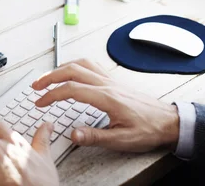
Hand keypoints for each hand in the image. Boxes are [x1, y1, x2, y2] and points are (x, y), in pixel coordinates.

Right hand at [31, 59, 178, 152]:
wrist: (169, 121)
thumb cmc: (148, 129)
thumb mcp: (122, 140)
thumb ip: (95, 136)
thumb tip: (73, 134)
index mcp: (106, 97)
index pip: (71, 89)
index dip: (51, 95)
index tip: (40, 102)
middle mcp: (107, 84)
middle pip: (72, 70)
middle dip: (50, 76)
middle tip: (36, 86)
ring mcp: (111, 80)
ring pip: (81, 64)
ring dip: (61, 68)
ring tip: (48, 77)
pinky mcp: (114, 80)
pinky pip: (91, 65)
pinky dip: (76, 65)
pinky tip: (72, 71)